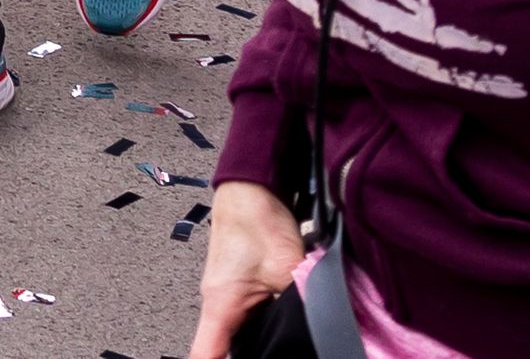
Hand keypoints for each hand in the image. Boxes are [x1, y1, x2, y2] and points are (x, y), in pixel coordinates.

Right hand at [184, 184, 304, 358]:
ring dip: (260, 342)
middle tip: (280, 355)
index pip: (206, 354)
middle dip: (253, 357)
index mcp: (221, 306)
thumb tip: (324, 324)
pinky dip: (265, 327)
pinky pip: (249, 319)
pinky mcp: (241, 289)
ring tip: (284, 346)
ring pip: (240, 335)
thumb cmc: (256, 220)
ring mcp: (229, 297)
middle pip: (225, 349)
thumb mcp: (287, 269)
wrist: (249, 187)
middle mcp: (218, 305)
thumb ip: (303, 300)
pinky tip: (286, 328)